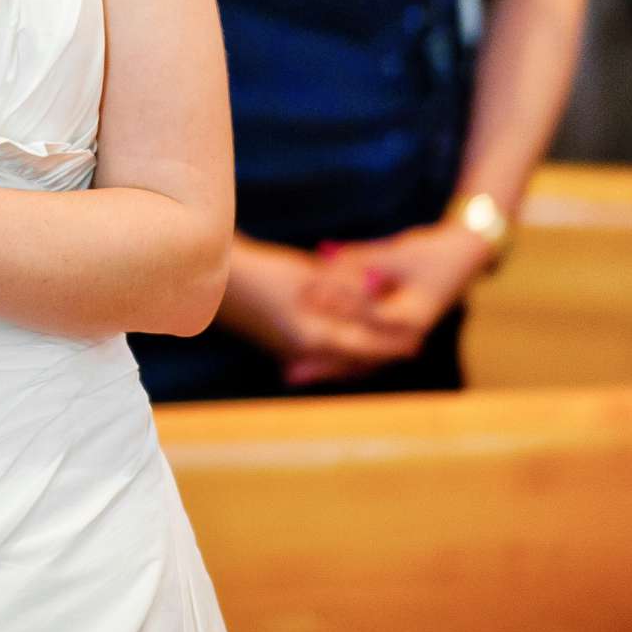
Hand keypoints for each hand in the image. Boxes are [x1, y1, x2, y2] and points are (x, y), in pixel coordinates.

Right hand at [217, 240, 416, 387]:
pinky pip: (320, 350)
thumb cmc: (262, 272)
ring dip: (360, 348)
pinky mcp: (279, 339)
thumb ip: (345, 289)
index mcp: (313, 337)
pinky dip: (338, 344)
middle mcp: (303, 350)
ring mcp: (289, 348)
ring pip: (336, 355)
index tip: (418, 338)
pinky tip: (347, 334)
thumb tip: (377, 292)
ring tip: (384, 339)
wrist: (213, 278)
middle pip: (352, 359)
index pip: (365, 347)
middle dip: (381, 351)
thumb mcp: (310, 278)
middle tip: (409, 344)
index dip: (393, 343)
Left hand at [295, 222, 488, 384]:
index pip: (368, 319)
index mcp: (412, 317)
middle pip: (361, 355)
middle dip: (325, 363)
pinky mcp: (395, 337)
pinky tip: (312, 366)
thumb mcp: (397, 254)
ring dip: (329, 368)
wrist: (464, 258)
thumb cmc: (432, 253)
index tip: (307, 306)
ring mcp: (402, 339)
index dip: (336, 311)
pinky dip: (339, 359)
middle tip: (290, 373)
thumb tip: (323, 254)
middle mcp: (408, 336)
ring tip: (294, 376)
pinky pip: (363, 354)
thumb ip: (360, 258)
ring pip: (360, 361)